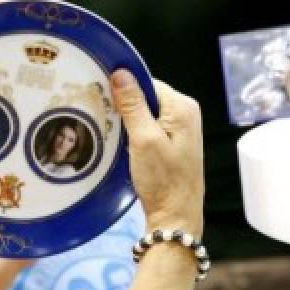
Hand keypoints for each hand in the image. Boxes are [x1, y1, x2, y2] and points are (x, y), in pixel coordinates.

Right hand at [110, 70, 202, 234]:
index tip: (104, 101)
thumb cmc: (162, 180)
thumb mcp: (143, 139)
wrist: (175, 216)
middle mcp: (186, 113)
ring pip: (146, 113)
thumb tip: (121, 73)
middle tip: (106, 120)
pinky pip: (150, 127)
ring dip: (129, 122)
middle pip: (147, 97)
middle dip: (126, 107)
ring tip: (114, 135)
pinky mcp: (175, 143)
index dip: (125, 91)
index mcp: (182, 107)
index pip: (147, 83)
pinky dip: (135, 133)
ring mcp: (182, 129)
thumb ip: (132, 105)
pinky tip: (125, 145)